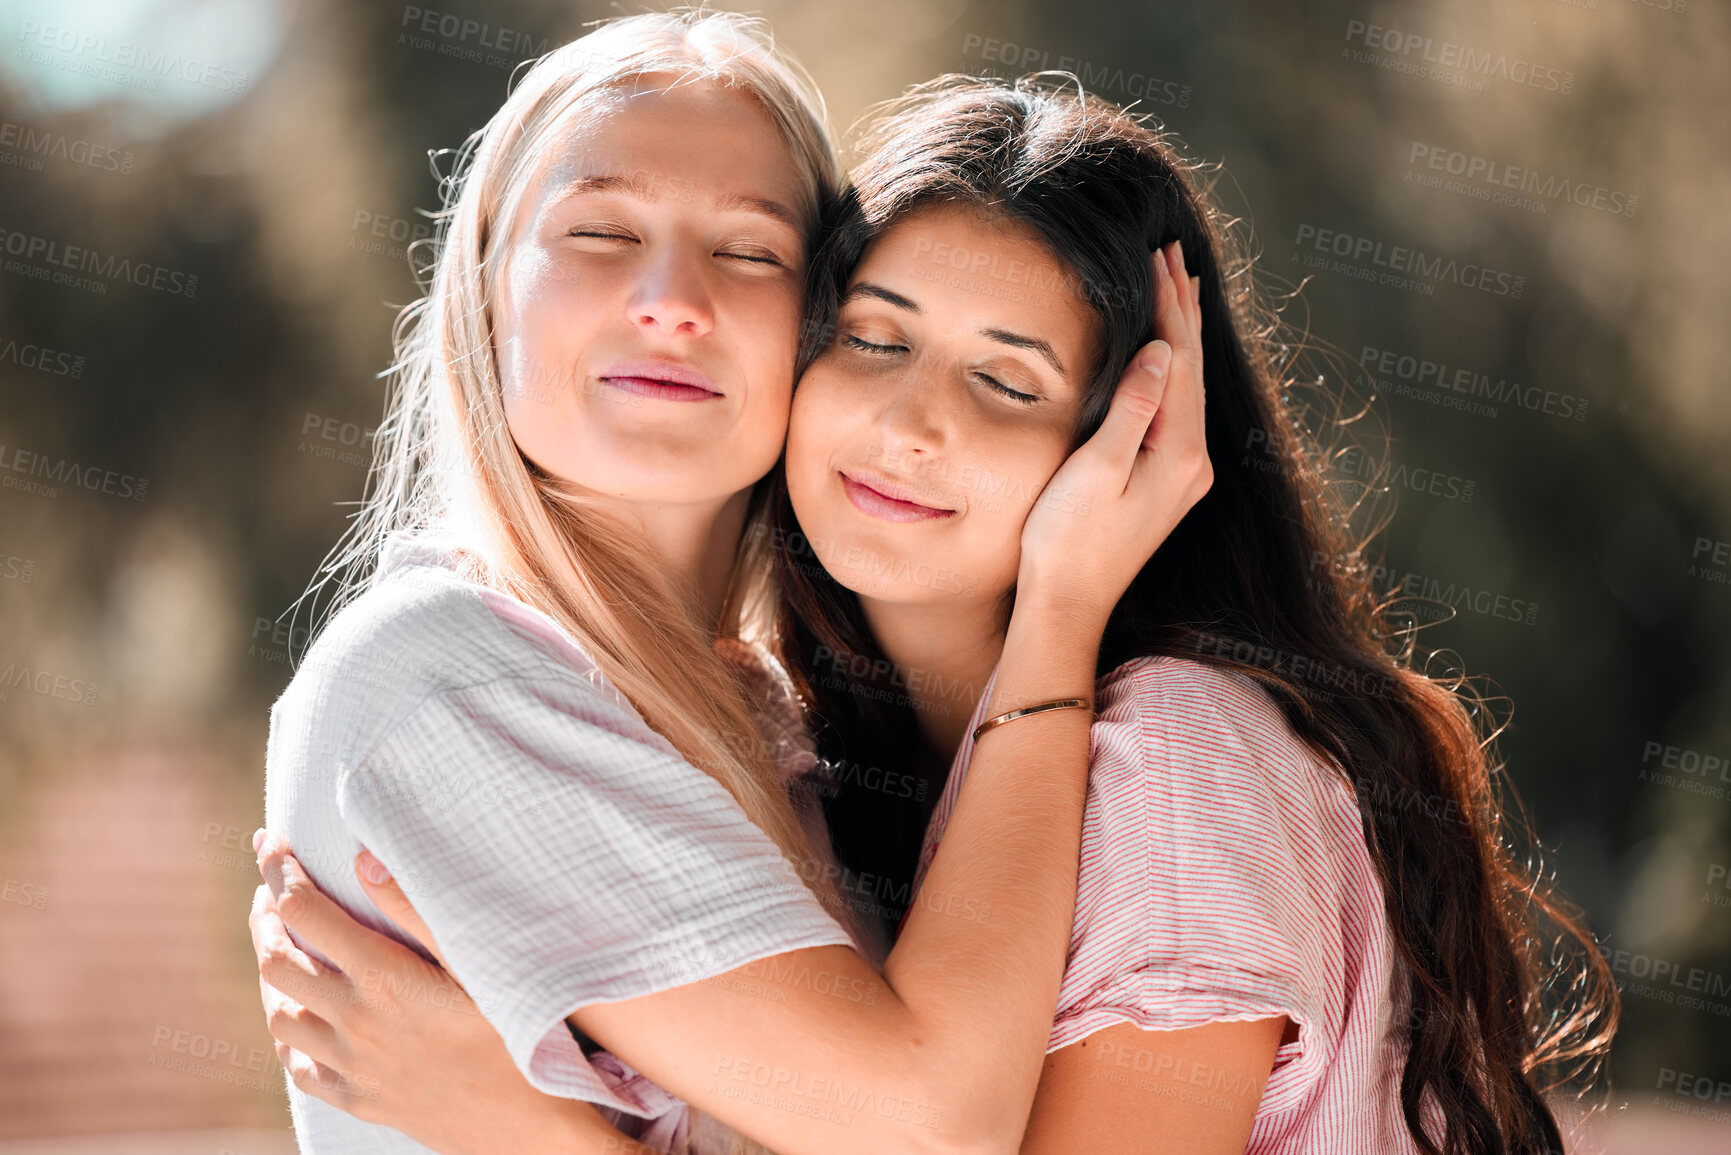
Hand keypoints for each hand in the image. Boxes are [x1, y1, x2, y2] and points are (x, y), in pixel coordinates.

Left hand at [249, 835, 602, 1154]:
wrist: (522, 1122)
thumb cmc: (511, 1032)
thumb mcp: (474, 962)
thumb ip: (416, 908)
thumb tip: (364, 858)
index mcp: (382, 977)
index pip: (304, 910)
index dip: (278, 871)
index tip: (271, 842)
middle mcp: (354, 1021)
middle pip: (274, 959)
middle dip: (266, 915)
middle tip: (272, 891)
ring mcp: (350, 1065)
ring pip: (277, 1015)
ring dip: (271, 972)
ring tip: (280, 944)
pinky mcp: (357, 1098)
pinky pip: (297, 1067)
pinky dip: (289, 1034)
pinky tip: (300, 1017)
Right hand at [1017, 240, 1211, 626]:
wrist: (1068, 603)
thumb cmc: (1069, 540)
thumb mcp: (1096, 469)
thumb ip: (1133, 408)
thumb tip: (1160, 350)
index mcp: (1179, 452)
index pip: (1177, 358)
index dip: (1167, 305)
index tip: (1156, 255)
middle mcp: (1192, 461)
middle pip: (1191, 366)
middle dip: (1181, 307)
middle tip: (1171, 251)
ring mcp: (1183, 473)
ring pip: (1187, 384)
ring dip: (1179, 334)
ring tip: (1178, 286)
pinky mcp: (1166, 482)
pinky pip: (1177, 406)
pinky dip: (1172, 368)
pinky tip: (1166, 356)